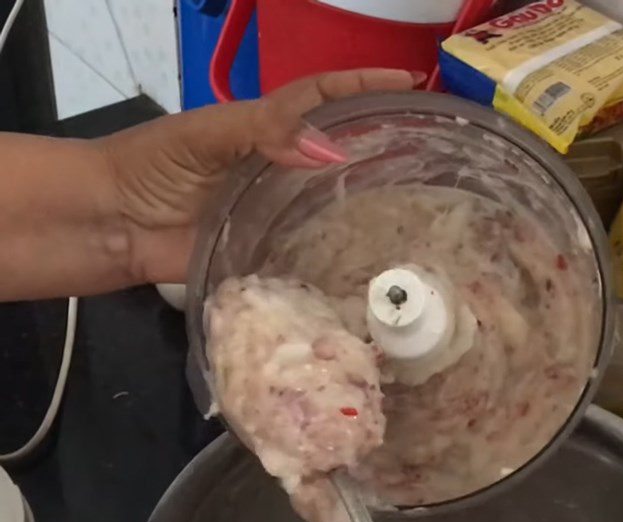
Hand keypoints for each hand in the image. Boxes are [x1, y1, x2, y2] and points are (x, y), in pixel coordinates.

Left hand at [101, 69, 418, 286]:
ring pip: (329, 199)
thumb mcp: (204, 134)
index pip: (321, 99)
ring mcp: (273, 211)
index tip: (411, 82)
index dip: (363, 87)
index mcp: (262, 127)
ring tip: (414, 200)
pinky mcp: (265, 251)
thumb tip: (332, 150)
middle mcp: (276, 166)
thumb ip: (262, 132)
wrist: (111, 225)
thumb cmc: (148, 167)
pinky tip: (370, 255)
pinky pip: (308, 248)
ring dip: (367, 196)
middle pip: (336, 148)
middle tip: (427, 147)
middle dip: (379, 140)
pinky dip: (337, 250)